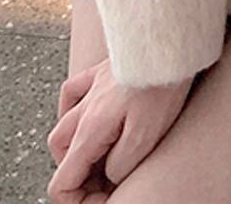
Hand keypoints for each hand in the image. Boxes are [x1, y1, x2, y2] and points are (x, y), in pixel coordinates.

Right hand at [46, 56, 193, 202]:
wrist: (168, 42)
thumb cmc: (161, 86)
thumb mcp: (144, 138)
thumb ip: (119, 165)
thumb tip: (108, 176)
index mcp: (90, 130)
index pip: (63, 182)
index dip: (79, 202)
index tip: (104, 201)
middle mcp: (84, 108)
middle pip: (62, 156)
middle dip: (78, 176)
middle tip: (105, 185)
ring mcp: (92, 87)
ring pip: (63, 125)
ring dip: (74, 147)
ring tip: (97, 158)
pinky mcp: (103, 70)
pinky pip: (73, 91)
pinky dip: (72, 108)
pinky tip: (83, 112)